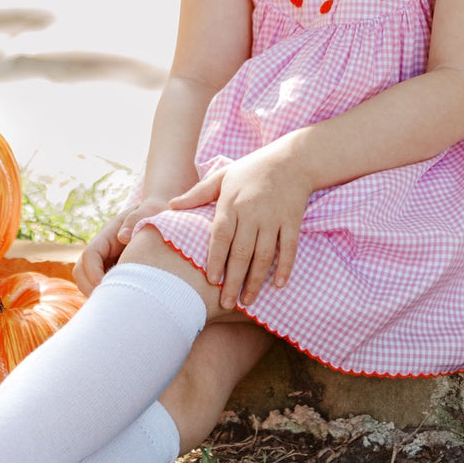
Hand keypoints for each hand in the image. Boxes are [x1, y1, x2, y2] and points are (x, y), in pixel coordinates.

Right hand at [73, 197, 167, 295]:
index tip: (104, 285)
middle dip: (89, 287)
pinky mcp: (110, 271)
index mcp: (108, 235)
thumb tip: (123, 237)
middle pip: (81, 270)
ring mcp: (104, 261)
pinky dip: (106, 295)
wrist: (157, 218)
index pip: (90, 254)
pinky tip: (124, 300)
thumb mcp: (148, 211)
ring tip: (117, 303)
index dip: (93, 271)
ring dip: (96, 293)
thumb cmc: (153, 215)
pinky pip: (100, 286)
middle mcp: (101, 249)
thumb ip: (136, 220)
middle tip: (108, 303)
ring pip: (86, 280)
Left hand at [169, 146, 309, 310]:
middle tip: (226, 303)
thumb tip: (171, 205)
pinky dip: (284, 268)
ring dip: (256, 281)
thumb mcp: (222, 176)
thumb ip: (198, 193)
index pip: (221, 236)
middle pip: (241, 252)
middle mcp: (252, 213)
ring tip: (247, 301)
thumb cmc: (252, 169)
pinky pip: (288, 249)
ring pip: (264, 256)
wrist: (291, 160)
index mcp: (231, 203)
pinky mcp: (292, 221)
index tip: (211, 280)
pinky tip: (277, 285)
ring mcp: (273, 218)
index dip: (215, 259)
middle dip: (234, 280)